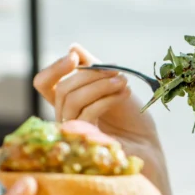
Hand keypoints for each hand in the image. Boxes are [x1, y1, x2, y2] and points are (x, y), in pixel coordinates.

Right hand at [34, 44, 171, 194]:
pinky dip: (106, 98)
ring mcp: (74, 132)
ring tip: (124, 82)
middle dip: (90, 75)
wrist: (149, 146)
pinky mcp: (85, 142)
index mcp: (68, 103)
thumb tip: (73, 48)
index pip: (44, 84)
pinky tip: (124, 93)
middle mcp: (66, 118)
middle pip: (62, 89)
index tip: (74, 57)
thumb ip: (94, 69)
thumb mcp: (112, 86)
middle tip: (117, 73)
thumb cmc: (131, 118)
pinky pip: (86, 113)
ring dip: (100, 85)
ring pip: (72, 100)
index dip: (55, 68)